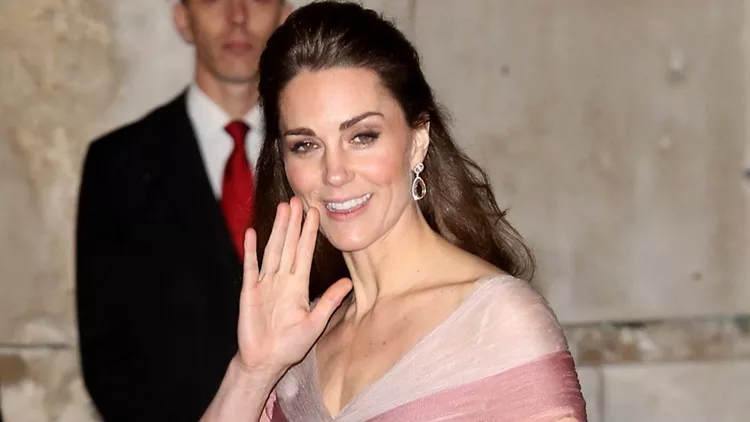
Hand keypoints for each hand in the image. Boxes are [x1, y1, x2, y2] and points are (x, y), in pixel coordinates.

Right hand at [236, 197, 351, 373]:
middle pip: (289, 245)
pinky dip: (250, 250)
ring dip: (277, 230)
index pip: (305, 253)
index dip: (309, 233)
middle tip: (297, 199)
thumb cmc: (290, 345)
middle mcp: (282, 280)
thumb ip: (329, 302)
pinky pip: (250, 267)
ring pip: (272, 250)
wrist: (264, 361)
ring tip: (281, 209)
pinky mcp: (250, 291)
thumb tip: (349, 283)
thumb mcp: (315, 324)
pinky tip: (251, 233)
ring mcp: (265, 284)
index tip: (315, 213)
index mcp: (298, 286)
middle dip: (293, 222)